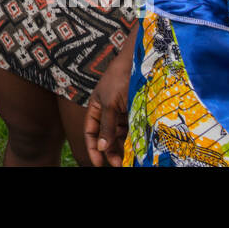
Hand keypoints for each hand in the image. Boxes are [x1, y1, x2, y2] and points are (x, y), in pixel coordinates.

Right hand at [85, 42, 133, 166]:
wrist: (138, 63)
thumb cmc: (119, 80)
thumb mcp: (110, 104)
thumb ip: (106, 126)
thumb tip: (101, 147)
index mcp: (95, 108)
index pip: (90, 132)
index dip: (92, 148)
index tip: (99, 164)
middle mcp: (107, 112)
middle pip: (105, 137)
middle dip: (110, 151)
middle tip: (119, 164)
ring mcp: (121, 112)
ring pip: (119, 135)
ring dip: (122, 147)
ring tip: (129, 159)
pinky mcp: (134, 112)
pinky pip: (131, 129)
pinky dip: (133, 139)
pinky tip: (137, 148)